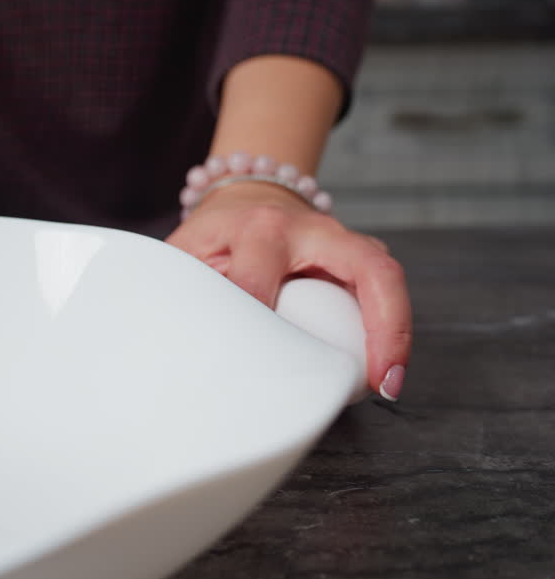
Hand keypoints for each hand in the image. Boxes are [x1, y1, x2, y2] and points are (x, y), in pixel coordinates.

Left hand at [165, 183, 411, 400]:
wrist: (244, 196)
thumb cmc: (215, 235)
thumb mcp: (188, 254)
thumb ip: (185, 291)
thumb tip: (181, 349)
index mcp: (259, 229)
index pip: (262, 283)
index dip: (259, 328)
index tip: (259, 370)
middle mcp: (311, 228)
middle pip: (366, 269)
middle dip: (382, 325)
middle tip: (377, 381)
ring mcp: (342, 238)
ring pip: (386, 276)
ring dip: (396, 331)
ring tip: (389, 382)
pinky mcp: (360, 253)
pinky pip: (383, 288)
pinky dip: (389, 327)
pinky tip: (384, 368)